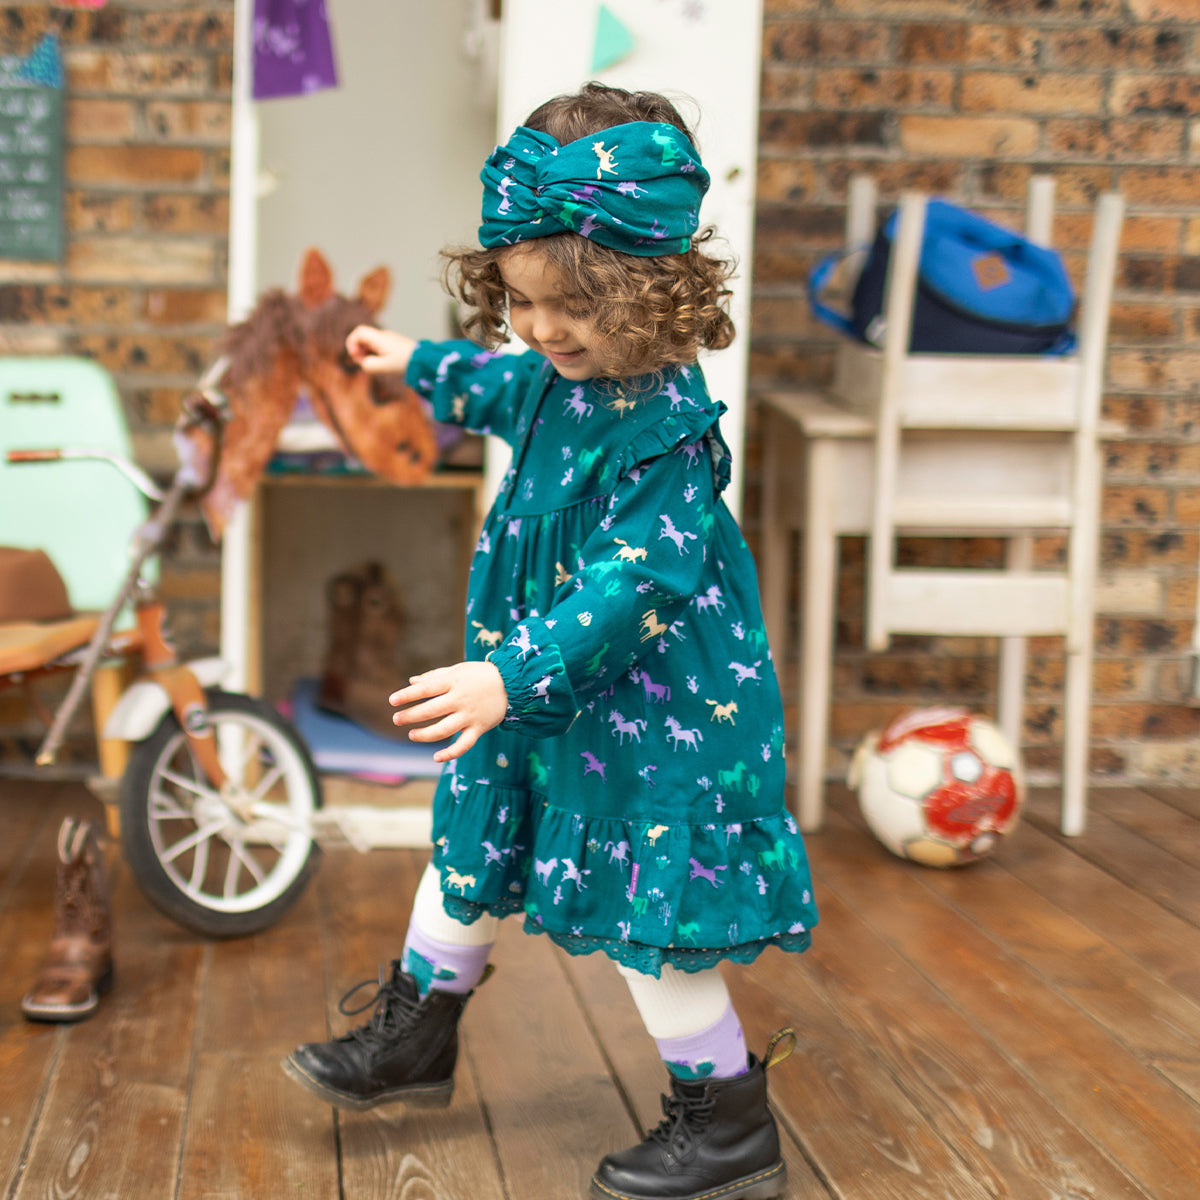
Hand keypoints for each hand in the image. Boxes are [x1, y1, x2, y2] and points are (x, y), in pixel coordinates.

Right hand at [345, 325, 416, 374]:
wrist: (424, 360)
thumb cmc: (405, 362)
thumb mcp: (385, 367)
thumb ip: (369, 365)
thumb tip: (363, 363)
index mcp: (379, 338)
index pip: (358, 332)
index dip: (352, 343)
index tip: (355, 356)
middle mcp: (383, 336)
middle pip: (362, 338)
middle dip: (358, 350)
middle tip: (364, 363)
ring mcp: (388, 340)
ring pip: (369, 343)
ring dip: (366, 354)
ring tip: (374, 365)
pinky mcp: (392, 345)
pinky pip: (377, 347)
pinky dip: (374, 354)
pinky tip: (381, 364)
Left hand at [390, 661, 507, 762]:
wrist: (512, 683)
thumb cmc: (479, 675)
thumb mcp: (457, 670)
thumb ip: (434, 676)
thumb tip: (411, 682)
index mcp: (453, 682)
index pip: (425, 689)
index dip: (407, 695)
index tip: (392, 701)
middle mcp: (460, 699)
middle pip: (431, 710)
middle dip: (410, 716)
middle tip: (396, 720)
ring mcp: (470, 715)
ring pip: (443, 729)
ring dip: (424, 734)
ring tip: (412, 734)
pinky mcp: (479, 728)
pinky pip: (464, 744)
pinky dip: (450, 753)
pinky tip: (436, 757)